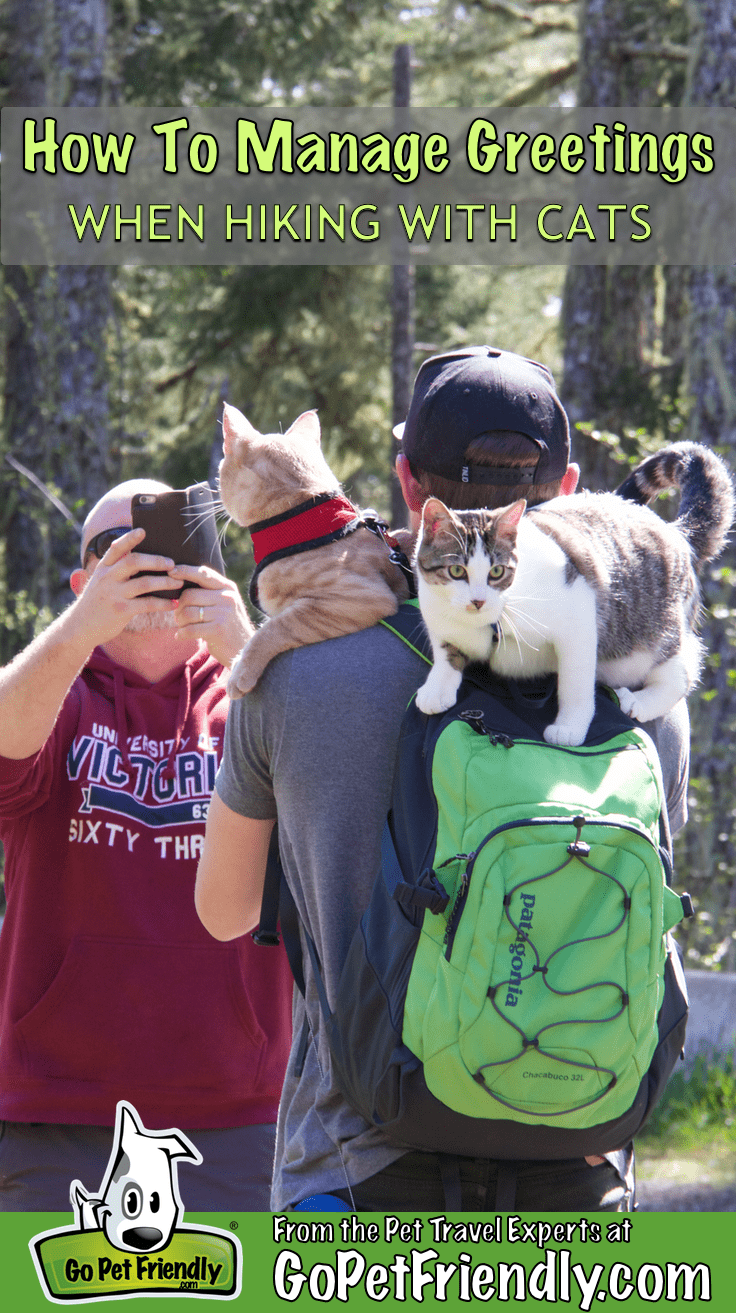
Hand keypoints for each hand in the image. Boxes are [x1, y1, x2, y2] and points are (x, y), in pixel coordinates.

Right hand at [71, 528, 179, 646]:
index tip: (143, 531)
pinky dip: (163, 603)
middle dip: (156, 561)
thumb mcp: (101, 581)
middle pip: (133, 562)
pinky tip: (174, 603)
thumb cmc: (97, 601)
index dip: (130, 538)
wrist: (80, 627)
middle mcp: (107, 578)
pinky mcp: (121, 610)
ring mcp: (114, 594)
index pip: (116, 548)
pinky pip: (147, 604)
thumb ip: (117, 570)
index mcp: (103, 568)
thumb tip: (144, 559)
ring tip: (179, 582)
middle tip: (172, 563)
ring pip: (145, 583)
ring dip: (165, 582)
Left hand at [169, 564, 254, 667]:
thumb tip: (178, 580)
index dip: (185, 571)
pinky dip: (181, 633)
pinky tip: (181, 636)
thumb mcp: (225, 603)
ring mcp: (223, 613)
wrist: (244, 649)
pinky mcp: (218, 630)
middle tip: (179, 616)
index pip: (203, 574)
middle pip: (189, 595)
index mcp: (228, 588)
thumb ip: (209, 591)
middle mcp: (227, 598)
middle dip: (179, 607)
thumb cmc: (228, 625)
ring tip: (183, 627)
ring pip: (187, 612)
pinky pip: (189, 629)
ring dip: (180, 621)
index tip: (171, 572)